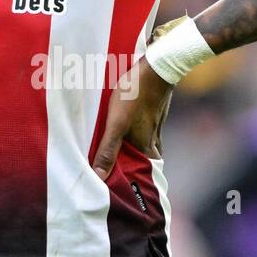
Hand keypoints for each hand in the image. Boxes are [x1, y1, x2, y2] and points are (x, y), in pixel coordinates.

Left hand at [92, 57, 173, 180]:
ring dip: (138, 150)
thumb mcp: (116, 124)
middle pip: (147, 160)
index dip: (137, 181)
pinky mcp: (156, 111)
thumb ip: (108, 150)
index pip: (145, 172)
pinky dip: (141, 134)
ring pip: (148, 144)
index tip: (126, 188)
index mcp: (146, 146)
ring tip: (123, 153)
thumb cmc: (134, 95)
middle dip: (137, 167)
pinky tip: (132, 128)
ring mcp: (157, 124)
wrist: (157, 68)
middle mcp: (154, 138)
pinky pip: (148, 129)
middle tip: (123, 172)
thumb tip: (99, 177)